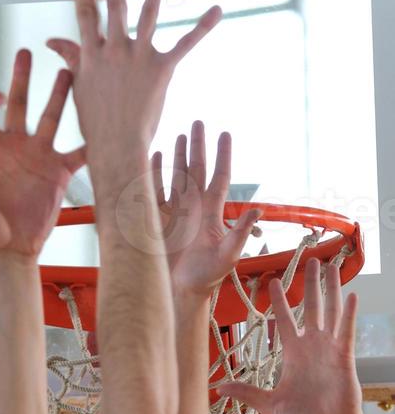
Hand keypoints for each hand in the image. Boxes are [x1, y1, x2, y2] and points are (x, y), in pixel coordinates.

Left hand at [0, 51, 85, 255]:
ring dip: (59, 95)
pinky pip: (79, 154)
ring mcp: (37, 157)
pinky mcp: (57, 173)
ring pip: (51, 117)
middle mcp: (13, 146)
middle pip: (18, 103)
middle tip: (25, 50)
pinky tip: (104, 127)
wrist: (5, 252)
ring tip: (69, 71)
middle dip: (22, 76)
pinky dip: (92, 142)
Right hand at [47, 0, 220, 177]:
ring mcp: (139, 57)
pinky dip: (202, 27)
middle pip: (117, 4)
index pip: (86, 13)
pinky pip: (185, 44)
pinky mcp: (162, 69)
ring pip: (150, 12)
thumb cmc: (95, 122)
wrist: (117, 146)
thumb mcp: (78, 87)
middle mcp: (115, 50)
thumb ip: (70, 58)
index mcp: (92, 54)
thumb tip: (52, 40)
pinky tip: (216, 10)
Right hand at [153, 122, 259, 296]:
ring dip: (179, 155)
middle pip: (197, 168)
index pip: (219, 177)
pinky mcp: (157, 218)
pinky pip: (156, 189)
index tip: (225, 134)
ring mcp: (176, 211)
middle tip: (199, 122)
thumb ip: (239, 232)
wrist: (179, 291)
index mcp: (212, 212)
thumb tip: (257, 210)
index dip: (222, 155)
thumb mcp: (228, 255)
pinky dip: (156, 172)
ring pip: (178, 175)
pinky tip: (157, 156)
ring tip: (181, 134)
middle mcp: (194, 207)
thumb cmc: (206, 277)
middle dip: (198, 146)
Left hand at [218, 258, 365, 413]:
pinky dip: (349, 313)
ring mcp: (329, 349)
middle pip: (309, 307)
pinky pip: (346, 331)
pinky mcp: (344, 357)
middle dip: (308, 284)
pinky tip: (351, 295)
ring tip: (330, 267)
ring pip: (329, 312)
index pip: (284, 319)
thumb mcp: (269, 405)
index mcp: (293, 353)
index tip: (272, 280)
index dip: (278, 300)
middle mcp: (311, 346)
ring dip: (330, 289)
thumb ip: (247, 393)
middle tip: (309, 260)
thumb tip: (219, 388)